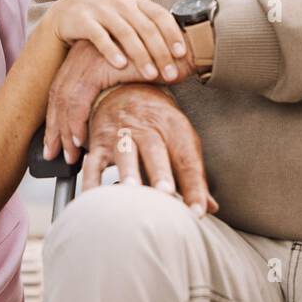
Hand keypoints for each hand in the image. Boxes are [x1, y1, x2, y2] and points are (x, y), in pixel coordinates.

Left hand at [43, 39, 196, 161]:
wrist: (179, 48)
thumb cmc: (159, 64)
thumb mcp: (129, 78)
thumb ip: (113, 93)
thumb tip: (103, 123)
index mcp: (85, 56)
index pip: (63, 91)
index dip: (58, 118)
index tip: (55, 142)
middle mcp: (81, 55)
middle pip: (58, 96)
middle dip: (55, 128)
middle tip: (53, 154)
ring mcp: (87, 58)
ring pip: (64, 100)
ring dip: (65, 131)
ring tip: (70, 154)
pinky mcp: (98, 66)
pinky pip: (79, 100)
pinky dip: (77, 122)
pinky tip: (81, 140)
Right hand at [46, 0, 188, 76]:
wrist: (70, 8)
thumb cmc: (108, 18)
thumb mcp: (130, 16)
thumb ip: (150, 27)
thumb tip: (180, 51)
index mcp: (137, 2)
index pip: (160, 16)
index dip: (172, 34)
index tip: (182, 54)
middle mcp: (122, 4)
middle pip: (146, 28)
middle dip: (161, 52)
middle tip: (170, 74)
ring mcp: (102, 11)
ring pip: (126, 33)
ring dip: (141, 55)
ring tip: (150, 75)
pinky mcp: (84, 20)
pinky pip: (99, 36)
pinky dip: (111, 50)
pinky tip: (120, 65)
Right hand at [82, 84, 217, 216]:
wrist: (127, 90)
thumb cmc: (159, 124)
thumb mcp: (181, 140)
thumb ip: (193, 176)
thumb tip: (209, 208)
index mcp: (175, 127)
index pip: (187, 159)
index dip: (195, 186)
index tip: (198, 211)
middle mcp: (148, 128)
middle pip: (155, 149)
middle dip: (160, 172)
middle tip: (166, 193)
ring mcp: (121, 134)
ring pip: (124, 152)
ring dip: (128, 171)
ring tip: (131, 190)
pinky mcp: (100, 142)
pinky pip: (93, 162)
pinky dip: (91, 180)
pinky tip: (93, 198)